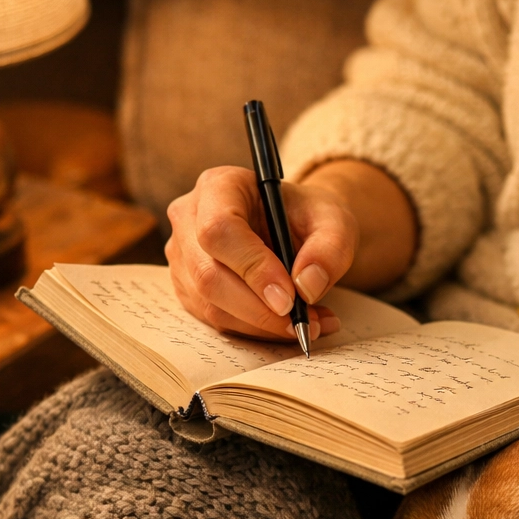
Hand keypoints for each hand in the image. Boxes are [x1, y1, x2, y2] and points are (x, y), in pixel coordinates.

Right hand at [165, 165, 354, 340]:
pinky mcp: (189, 288)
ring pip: (211, 305)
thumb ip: (330, 250)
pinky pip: (216, 321)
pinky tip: (289, 325)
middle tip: (303, 323)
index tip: (290, 298)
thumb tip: (307, 287)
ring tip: (309, 325)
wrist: (296, 229)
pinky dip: (256, 331)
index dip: (253, 268)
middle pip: (208, 275)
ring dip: (262, 326)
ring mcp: (183, 256)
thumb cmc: (309, 218)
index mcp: (219, 186)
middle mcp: (190, 218)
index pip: (220, 230)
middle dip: (259, 310)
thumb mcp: (335, 223)